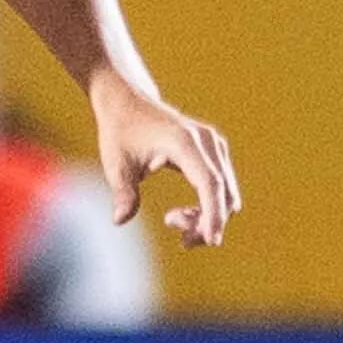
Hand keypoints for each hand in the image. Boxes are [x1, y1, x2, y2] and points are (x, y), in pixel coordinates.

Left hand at [90, 69, 239, 248]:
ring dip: (208, 217)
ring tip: (172, 219)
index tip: (213, 240)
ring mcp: (213, 145)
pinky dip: (209, 206)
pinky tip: (182, 213)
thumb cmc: (120, 132)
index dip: (214, 214)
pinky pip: (221, 186)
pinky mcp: (213, 152)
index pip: (209, 183)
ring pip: (225, 192)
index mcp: (184, 142)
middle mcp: (206, 141)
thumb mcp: (116, 163)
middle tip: (181, 240)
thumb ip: (122, 192)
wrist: (127, 102)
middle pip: (222, 192)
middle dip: (207, 223)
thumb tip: (119, 220)